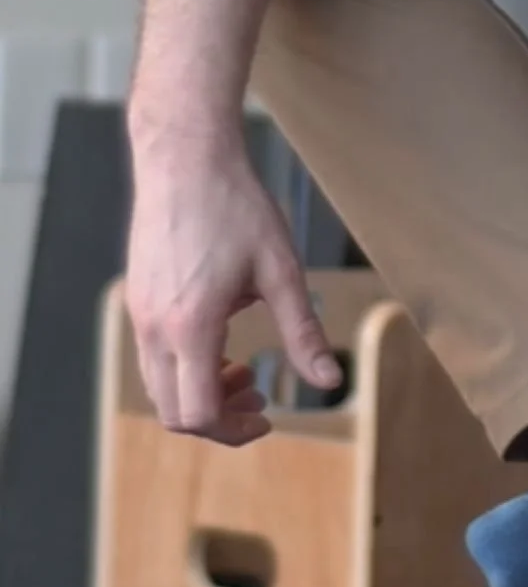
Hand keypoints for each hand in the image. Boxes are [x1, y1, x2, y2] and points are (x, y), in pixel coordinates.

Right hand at [124, 130, 339, 444]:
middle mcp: (154, 327)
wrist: (184, 156)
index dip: (233, 430)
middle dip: (218, 420)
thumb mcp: (281, 273)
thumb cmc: (235, 207)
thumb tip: (331, 382)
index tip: (267, 417)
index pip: (197, 414)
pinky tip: (221, 347)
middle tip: (260, 399)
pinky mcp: (137, 299)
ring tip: (244, 373)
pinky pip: (153, 359)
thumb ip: (304, 334)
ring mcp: (139, 314)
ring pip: (159, 388)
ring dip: (200, 395)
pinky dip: (185, 371)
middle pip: (173, 412)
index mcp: (191, 327)